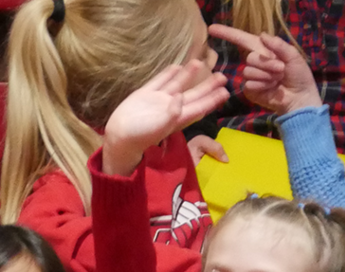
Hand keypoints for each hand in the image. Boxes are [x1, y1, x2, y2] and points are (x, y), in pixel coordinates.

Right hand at [103, 61, 228, 176]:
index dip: (212, 99)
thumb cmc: (140, 135)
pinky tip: (177, 66)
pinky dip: (169, 74)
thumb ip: (171, 113)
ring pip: (178, 85)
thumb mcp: (158, 127)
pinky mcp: (145, 94)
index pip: (199, 107)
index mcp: (177, 118)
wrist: (119, 136)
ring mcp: (158, 100)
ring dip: (189, 75)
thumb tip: (181, 97)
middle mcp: (171, 108)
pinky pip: (161, 81)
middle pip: (193, 95)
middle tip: (222, 77)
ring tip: (200, 62)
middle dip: (208, 87)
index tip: (225, 92)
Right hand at [209, 25, 320, 113]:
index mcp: (263, 50)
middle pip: (250, 58)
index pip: (241, 39)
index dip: (226, 33)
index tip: (211, 29)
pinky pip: (249, 85)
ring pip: (249, 72)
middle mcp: (255, 62)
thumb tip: (262, 35)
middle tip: (281, 70)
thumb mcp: (292, 55)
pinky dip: (262, 87)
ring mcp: (251, 77)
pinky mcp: (251, 91)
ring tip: (277, 81)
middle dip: (267, 64)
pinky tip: (271, 90)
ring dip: (266, 76)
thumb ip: (278, 44)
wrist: (300, 98)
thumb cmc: (299, 76)